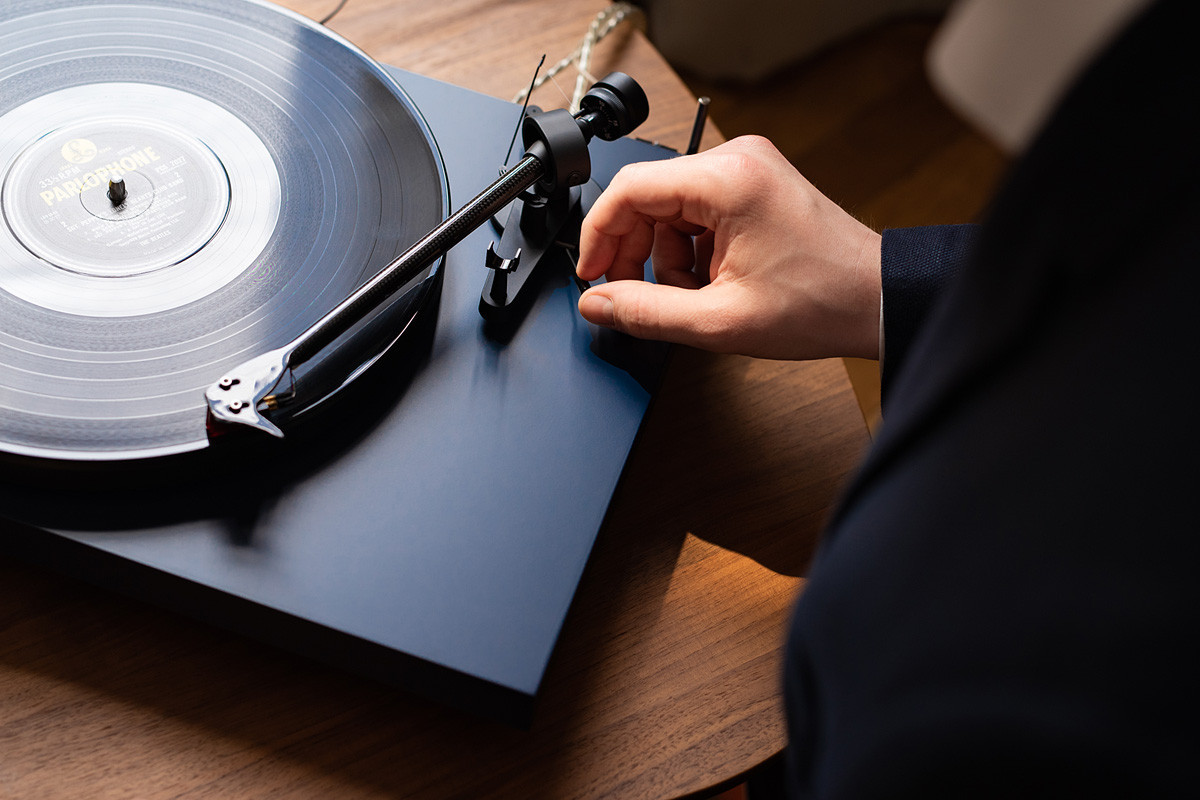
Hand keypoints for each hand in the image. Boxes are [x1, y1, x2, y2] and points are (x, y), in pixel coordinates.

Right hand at [576, 136, 881, 360]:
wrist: (877, 300)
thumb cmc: (821, 303)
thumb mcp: (719, 320)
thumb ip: (645, 312)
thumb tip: (595, 303)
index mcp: (727, 179)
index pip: (628, 189)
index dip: (598, 236)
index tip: (591, 274)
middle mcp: (737, 160)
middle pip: (648, 199)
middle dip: (635, 253)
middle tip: (634, 297)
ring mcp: (748, 170)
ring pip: (671, 212)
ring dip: (669, 259)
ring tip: (697, 299)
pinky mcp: (755, 187)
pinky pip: (698, 215)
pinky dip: (693, 253)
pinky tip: (714, 285)